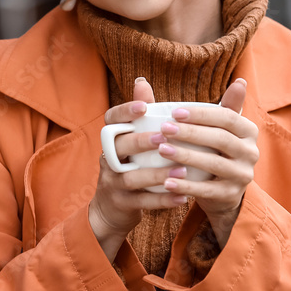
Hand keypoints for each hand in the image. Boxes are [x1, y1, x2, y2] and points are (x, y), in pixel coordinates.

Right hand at [89, 78, 189, 259]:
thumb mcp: (131, 142)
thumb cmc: (131, 166)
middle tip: (165, 137)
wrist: (112, 210)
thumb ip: (140, 116)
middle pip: (119, 146)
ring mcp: (112, 182)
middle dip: (141, 140)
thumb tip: (142, 80)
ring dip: (157, 173)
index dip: (125, 111)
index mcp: (112, 140)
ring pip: (131, 177)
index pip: (111, 120)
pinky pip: (141, 202)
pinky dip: (162, 200)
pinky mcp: (121, 204)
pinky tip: (182, 197)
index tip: (145, 106)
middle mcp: (108, 159)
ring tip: (182, 170)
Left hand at [155, 78, 257, 246]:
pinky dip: (186, 186)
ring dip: (186, 156)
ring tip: (162, 150)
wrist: (223, 191)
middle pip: (220, 139)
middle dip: (190, 133)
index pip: (227, 118)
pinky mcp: (231, 195)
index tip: (175, 112)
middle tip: (164, 129)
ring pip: (214, 164)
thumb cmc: (216, 151)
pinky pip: (207, 190)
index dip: (201, 114)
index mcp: (248, 131)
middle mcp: (251, 152)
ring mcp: (243, 175)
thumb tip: (241, 80)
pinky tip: (166, 182)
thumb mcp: (221, 129)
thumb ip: (224, 106)